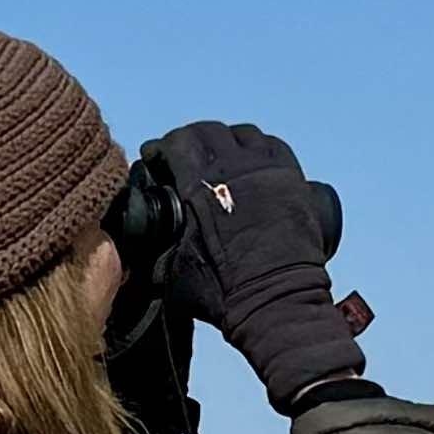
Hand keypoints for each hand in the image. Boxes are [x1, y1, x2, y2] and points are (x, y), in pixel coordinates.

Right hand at [145, 120, 370, 411]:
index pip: (176, 143)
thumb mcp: (172, 273)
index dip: (162, 146)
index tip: (155, 156)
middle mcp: (234, 168)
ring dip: (228, 140)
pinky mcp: (294, 179)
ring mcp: (268, 170)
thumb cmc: (223, 293)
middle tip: (186, 153)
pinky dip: (260, 148)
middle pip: (209, 131)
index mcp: (200, 186)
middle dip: (192, 138)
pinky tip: (254, 162)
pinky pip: (275, 146)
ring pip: (244, 134)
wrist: (276, 302)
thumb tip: (140, 245)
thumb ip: (155, 250)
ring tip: (222, 156)